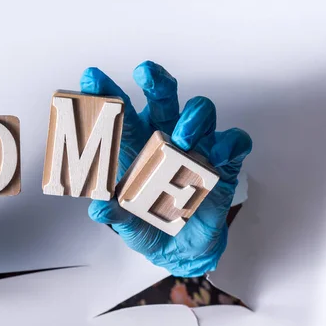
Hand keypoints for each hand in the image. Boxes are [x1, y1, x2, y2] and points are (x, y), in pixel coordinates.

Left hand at [84, 61, 251, 276]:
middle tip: (145, 74)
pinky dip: (229, 143)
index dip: (108, 93)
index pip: (122, 114)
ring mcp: (196, 148)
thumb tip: (97, 207)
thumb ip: (114, 215)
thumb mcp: (127, 224)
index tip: (92, 78)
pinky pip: (233, 142)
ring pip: (199, 113)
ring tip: (182, 138)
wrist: (182, 251)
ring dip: (192, 118)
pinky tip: (217, 154)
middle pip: (163, 99)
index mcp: (137, 146)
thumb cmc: (150, 227)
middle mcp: (166, 139)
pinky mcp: (223, 164)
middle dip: (155, 82)